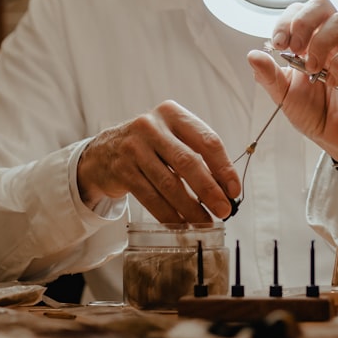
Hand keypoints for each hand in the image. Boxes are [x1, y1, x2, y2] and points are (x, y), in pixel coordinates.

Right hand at [76, 101, 240, 222]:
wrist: (104, 152)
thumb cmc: (150, 145)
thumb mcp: (172, 138)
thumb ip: (197, 155)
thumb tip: (225, 189)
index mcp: (172, 114)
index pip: (207, 140)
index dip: (224, 167)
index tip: (234, 190)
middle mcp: (151, 126)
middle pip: (187, 162)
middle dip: (209, 190)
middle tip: (224, 210)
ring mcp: (134, 148)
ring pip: (169, 183)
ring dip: (190, 207)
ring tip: (204, 223)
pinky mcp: (122, 170)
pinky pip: (150, 197)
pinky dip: (168, 214)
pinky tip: (180, 223)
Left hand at [247, 0, 337, 161]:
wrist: (332, 136)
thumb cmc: (312, 110)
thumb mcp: (282, 94)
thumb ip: (268, 75)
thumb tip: (253, 56)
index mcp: (308, 41)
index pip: (300, 11)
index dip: (288, 21)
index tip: (279, 43)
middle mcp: (329, 41)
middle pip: (322, 5)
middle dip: (304, 22)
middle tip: (296, 47)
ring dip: (321, 43)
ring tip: (312, 68)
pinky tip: (330, 81)